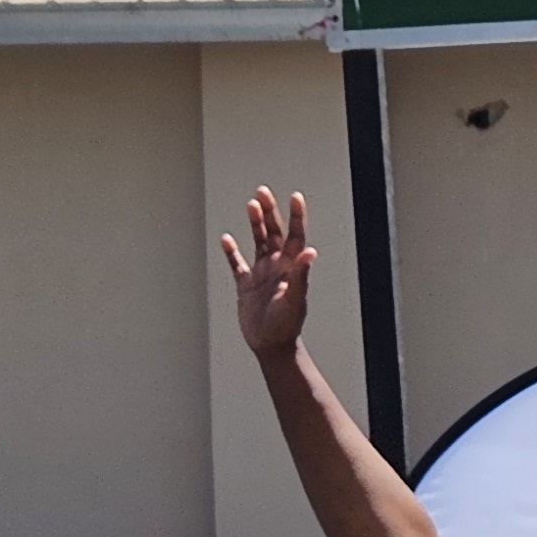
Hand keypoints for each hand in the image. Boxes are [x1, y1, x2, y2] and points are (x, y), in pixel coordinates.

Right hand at [219, 187, 314, 359]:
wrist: (271, 345)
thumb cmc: (287, 325)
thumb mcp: (295, 299)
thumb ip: (302, 275)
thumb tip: (310, 252)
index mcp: (292, 268)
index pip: (296, 236)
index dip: (296, 216)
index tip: (295, 197)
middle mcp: (277, 266)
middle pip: (274, 233)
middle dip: (269, 212)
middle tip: (262, 192)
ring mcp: (261, 274)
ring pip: (258, 242)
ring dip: (254, 224)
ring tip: (251, 204)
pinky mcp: (246, 285)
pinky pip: (237, 264)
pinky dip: (231, 252)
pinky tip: (226, 239)